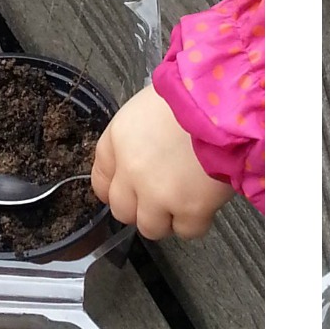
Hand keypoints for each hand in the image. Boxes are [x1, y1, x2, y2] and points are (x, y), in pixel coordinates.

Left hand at [92, 88, 234, 240]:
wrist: (228, 105)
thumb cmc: (195, 97)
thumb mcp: (151, 107)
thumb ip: (139, 138)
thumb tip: (145, 157)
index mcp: (118, 141)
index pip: (101, 181)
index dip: (118, 190)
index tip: (131, 193)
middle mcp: (131, 172)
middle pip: (123, 210)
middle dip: (143, 207)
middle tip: (165, 197)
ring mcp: (158, 194)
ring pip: (151, 228)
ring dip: (168, 218)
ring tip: (188, 201)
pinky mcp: (190, 209)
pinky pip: (187, 231)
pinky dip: (197, 222)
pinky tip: (206, 203)